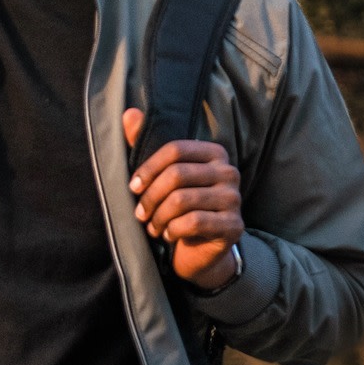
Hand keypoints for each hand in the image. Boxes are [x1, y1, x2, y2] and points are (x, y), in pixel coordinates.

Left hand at [122, 107, 243, 289]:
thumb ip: (145, 144)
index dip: (148, 168)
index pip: (175, 149)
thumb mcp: (160, 175)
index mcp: (214, 153)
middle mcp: (229, 172)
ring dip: (159, 217)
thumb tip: (128, 114)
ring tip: (153, 227)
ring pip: (182, 201)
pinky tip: (169, 235)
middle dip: (151, 197)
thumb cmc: (178, 208)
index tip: (133, 188)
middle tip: (140, 214)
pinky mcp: (234, 225)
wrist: (200, 250)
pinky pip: (193, 222)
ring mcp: (234, 199)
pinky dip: (173, 231)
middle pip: (177, 175)